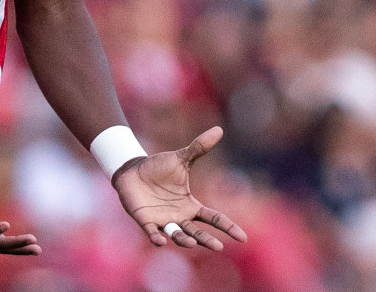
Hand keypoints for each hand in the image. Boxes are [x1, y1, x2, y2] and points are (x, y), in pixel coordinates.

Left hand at [112, 126, 247, 250]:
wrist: (133, 170)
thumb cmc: (158, 168)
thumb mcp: (181, 158)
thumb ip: (199, 148)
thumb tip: (219, 129)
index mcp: (191, 206)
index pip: (213, 218)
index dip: (228, 227)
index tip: (243, 237)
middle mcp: (179, 217)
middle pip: (197, 232)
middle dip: (206, 240)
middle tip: (218, 247)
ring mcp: (162, 220)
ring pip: (176, 235)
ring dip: (184, 240)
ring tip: (192, 243)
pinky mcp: (145, 220)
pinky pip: (151, 232)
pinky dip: (156, 237)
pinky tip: (161, 241)